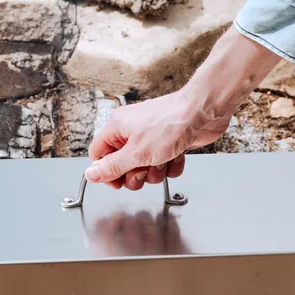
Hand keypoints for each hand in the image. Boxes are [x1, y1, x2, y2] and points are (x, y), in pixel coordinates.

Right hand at [83, 28, 282, 190]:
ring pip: (145, 167)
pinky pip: (164, 164)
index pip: (98, 155)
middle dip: (134, 174)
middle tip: (144, 170)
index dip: (106, 172)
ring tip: (163, 160)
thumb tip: (90, 174)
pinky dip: (171, 165)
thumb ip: (112, 167)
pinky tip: (177, 156)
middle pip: (122, 165)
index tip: (118, 182)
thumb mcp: (135, 153)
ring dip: (155, 171)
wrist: (204, 112)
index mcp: (117, 127)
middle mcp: (132, 130)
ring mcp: (151, 137)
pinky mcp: (169, 143)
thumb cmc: (171, 124)